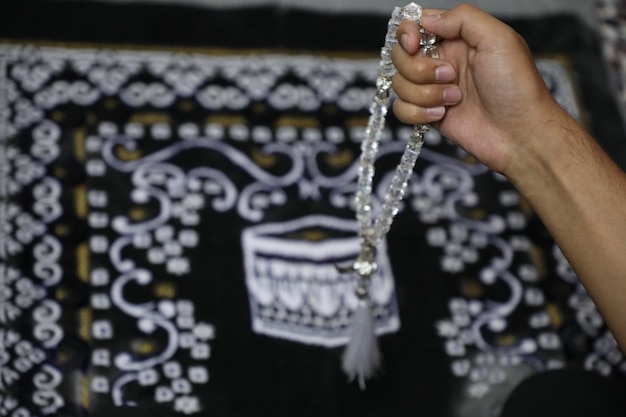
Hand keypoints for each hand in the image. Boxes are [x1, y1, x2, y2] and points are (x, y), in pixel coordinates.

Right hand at [391, 4, 563, 174]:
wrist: (519, 133)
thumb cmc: (517, 87)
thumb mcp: (499, 39)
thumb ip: (463, 18)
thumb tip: (427, 20)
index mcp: (457, 39)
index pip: (415, 24)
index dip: (407, 33)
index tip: (415, 45)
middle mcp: (441, 61)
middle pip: (401, 55)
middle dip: (418, 68)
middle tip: (450, 76)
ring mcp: (433, 89)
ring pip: (400, 84)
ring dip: (424, 93)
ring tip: (454, 98)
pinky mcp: (427, 114)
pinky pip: (400, 109)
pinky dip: (417, 113)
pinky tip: (442, 115)